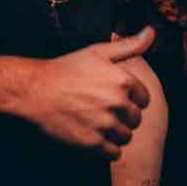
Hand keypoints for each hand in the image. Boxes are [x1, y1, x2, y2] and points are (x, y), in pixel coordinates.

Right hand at [17, 26, 154, 159]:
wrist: (35, 90)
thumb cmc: (67, 69)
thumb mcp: (99, 51)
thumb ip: (130, 45)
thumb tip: (151, 31)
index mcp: (123, 81)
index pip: (144, 100)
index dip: (132, 100)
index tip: (117, 99)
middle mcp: (117, 103)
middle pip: (136, 119)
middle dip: (124, 117)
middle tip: (105, 112)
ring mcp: (105, 124)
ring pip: (126, 137)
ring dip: (116, 134)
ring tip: (99, 125)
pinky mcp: (91, 143)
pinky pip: (114, 153)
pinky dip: (106, 149)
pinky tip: (94, 137)